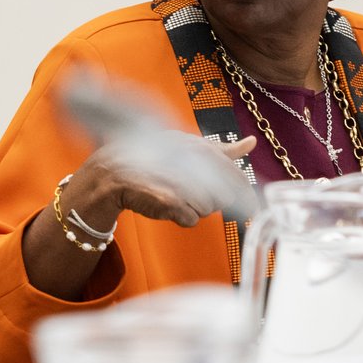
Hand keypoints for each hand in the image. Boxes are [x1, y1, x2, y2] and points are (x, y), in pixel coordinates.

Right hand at [66, 132, 257, 228]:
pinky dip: (181, 216)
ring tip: (173, 194)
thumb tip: (251, 143)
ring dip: (195, 207)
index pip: (234, 172)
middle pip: (223, 194)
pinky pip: (191, 219)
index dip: (242, 190)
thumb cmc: (149, 160)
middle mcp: (191, 161)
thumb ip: (221, 149)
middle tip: (188, 192)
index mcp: (198, 146)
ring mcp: (181, 181)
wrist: (111, 174)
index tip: (248, 202)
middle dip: (212, 198)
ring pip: (208, 208)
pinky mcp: (170, 201)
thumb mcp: (185, 147)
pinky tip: (167, 205)